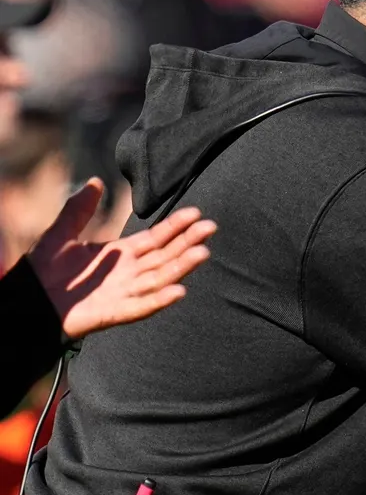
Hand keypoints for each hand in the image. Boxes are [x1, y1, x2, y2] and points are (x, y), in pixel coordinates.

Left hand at [27, 178, 216, 338]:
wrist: (25, 302)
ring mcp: (124, 293)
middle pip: (166, 256)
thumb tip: (96, 181)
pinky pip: (142, 307)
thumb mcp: (60, 234)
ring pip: (161, 279)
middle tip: (210, 227)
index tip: (196, 213)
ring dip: (182, 267)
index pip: (156, 238)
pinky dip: (160, 300)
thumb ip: (78, 210)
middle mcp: (129, 273)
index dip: (176, 226)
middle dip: (188, 242)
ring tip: (203, 252)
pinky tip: (179, 291)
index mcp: (122, 254)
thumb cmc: (41, 272)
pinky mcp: (114, 313)